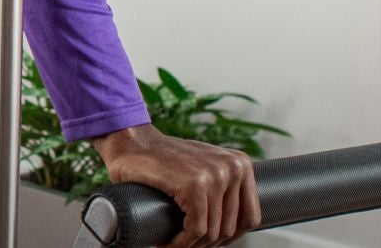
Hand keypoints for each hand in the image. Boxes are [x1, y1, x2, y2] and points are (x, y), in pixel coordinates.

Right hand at [92, 124, 259, 247]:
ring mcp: (215, 175)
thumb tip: (233, 227)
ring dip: (192, 246)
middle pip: (230, 228)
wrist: (131, 142)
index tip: (209, 242)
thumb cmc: (163, 160)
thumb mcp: (204, 168)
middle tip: (186, 244)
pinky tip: (168, 243)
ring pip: (212, 232)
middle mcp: (234, 168)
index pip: (250, 217)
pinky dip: (182, 243)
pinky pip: (196, 229)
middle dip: (207, 243)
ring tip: (175, 244)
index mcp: (241, 164)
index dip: (229, 237)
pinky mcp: (195, 184)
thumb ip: (224, 188)